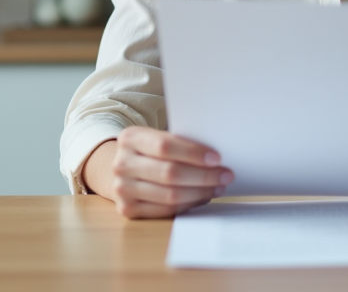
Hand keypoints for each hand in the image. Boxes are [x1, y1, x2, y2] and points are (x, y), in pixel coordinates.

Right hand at [107, 126, 233, 218]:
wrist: (124, 168)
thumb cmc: (150, 151)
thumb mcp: (157, 137)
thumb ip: (179, 142)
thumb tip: (215, 157)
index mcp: (130, 138)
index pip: (165, 146)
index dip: (193, 153)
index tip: (216, 158)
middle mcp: (122, 163)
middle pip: (170, 173)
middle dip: (203, 176)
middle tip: (225, 175)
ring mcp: (122, 188)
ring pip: (170, 195)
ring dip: (200, 192)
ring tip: (217, 187)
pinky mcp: (127, 209)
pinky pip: (166, 210)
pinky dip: (188, 204)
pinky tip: (202, 197)